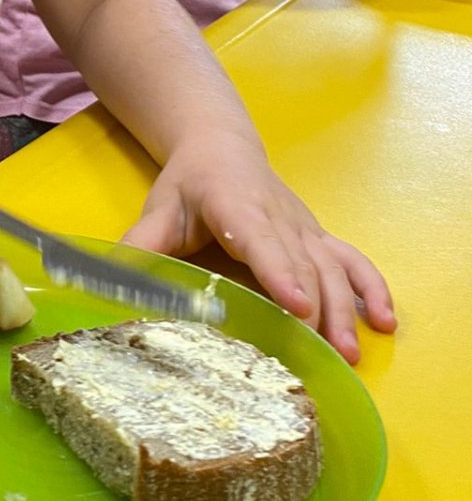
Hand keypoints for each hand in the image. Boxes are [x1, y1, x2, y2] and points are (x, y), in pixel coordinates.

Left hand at [122, 136, 395, 362]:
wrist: (222, 145)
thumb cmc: (189, 183)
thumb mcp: (159, 208)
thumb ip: (141, 244)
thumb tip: (116, 280)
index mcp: (235, 205)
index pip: (260, 239)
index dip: (279, 271)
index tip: (297, 304)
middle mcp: (278, 216)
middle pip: (304, 262)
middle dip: (318, 310)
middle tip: (326, 355)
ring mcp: (303, 227)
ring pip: (332, 266)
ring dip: (345, 309)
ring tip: (349, 353)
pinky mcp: (318, 236)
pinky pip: (352, 260)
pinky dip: (373, 288)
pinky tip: (385, 320)